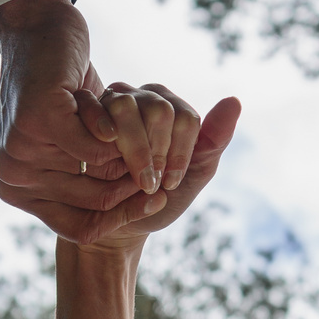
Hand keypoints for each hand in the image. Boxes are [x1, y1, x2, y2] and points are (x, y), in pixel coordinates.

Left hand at [0, 0, 206, 241]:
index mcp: (14, 191)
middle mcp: (11, 177)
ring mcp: (21, 149)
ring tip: (143, 140)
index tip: (157, 200)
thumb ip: (81, 182)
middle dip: (134, 191)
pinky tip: (116, 112)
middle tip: (162, 171)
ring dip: (130, 159)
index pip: (79, 229)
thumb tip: (109, 221)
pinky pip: (97, 146)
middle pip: (94, 207)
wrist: (37, 31)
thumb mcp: (69, 146)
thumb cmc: (59, 93)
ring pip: (101, 178)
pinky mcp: (39, 119)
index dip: (123, 219)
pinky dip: (117, 131)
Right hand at [66, 90, 241, 253]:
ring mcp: (110, 101)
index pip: (186, 118)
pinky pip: (92, 113)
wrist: (117, 221)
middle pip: (159, 111)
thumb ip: (214, 142)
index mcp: (172, 107)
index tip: (171, 183)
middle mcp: (142, 97)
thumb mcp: (193, 176)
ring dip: (132, 150)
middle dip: (157, 154)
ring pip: (125, 109)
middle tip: (150, 183)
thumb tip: (235, 100)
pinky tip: (104, 161)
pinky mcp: (83, 113)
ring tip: (130, 178)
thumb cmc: (158, 199)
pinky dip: (101, 140)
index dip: (181, 155)